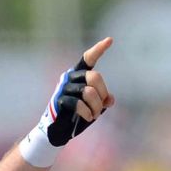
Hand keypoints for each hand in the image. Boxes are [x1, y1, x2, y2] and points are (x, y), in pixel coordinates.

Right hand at [20, 38, 115, 166]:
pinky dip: (87, 113)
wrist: (60, 130)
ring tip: (94, 115)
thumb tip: (110, 99)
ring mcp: (64, 87)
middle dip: (102, 94)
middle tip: (101, 106)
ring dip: (96, 107)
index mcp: (79, 75)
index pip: (88, 59)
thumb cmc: (78, 116)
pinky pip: (79, 104)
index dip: (99, 49)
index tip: (110, 40)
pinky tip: (88, 117)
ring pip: (89, 92)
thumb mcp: (94, 107)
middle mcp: (71, 77)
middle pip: (95, 77)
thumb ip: (103, 101)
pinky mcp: (60, 100)